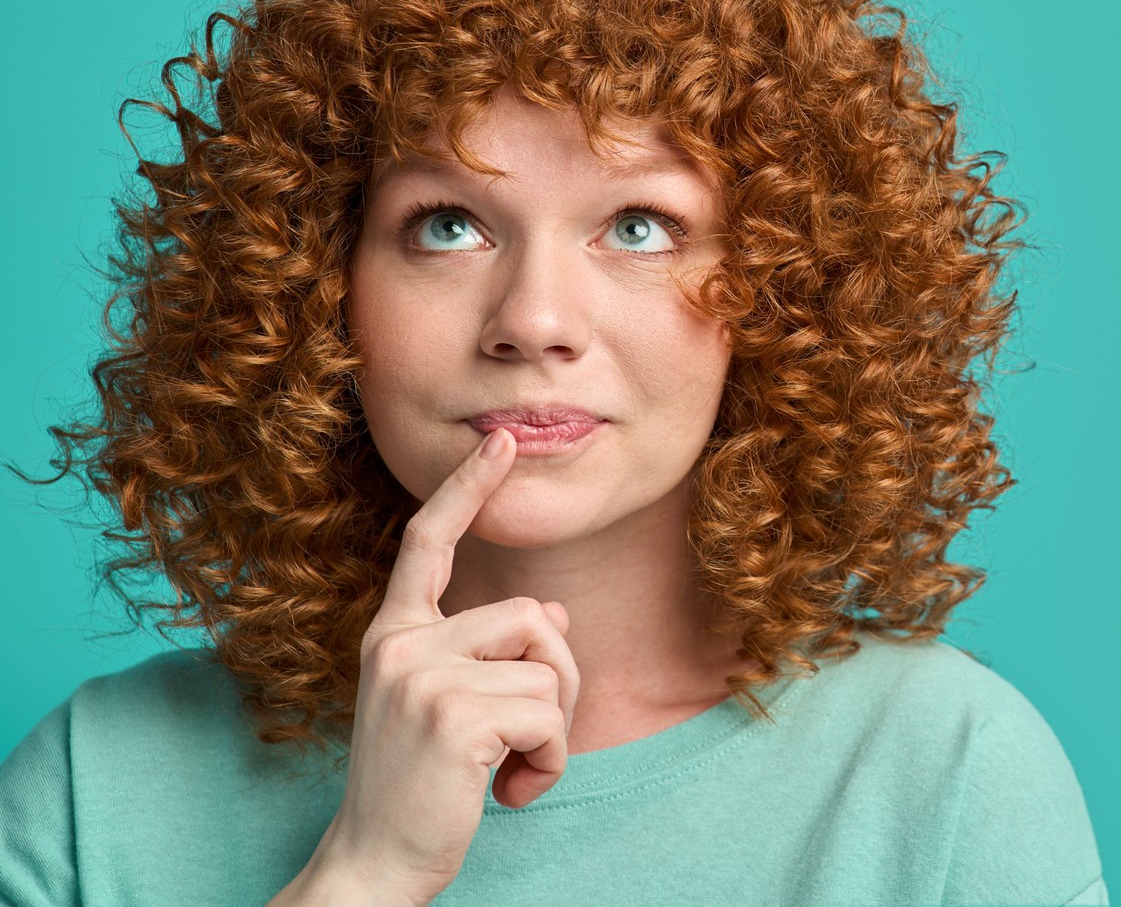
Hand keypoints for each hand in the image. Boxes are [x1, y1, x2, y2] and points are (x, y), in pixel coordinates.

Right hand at [306, 427, 580, 903]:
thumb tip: (555, 618)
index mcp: (394, 636)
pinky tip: (509, 795)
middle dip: (558, 682)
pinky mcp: (453, 717)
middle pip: (533, 617)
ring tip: (511, 770)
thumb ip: (491, 656)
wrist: (374, 864)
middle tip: (528, 740)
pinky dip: (551, 762)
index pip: (428, 544)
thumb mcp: (450, 708)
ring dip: (554, 729)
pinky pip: (549, 716)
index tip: (501, 442)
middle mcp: (401, 645)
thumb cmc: (419, 788)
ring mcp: (422, 678)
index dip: (467, 489)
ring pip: (549, 668)